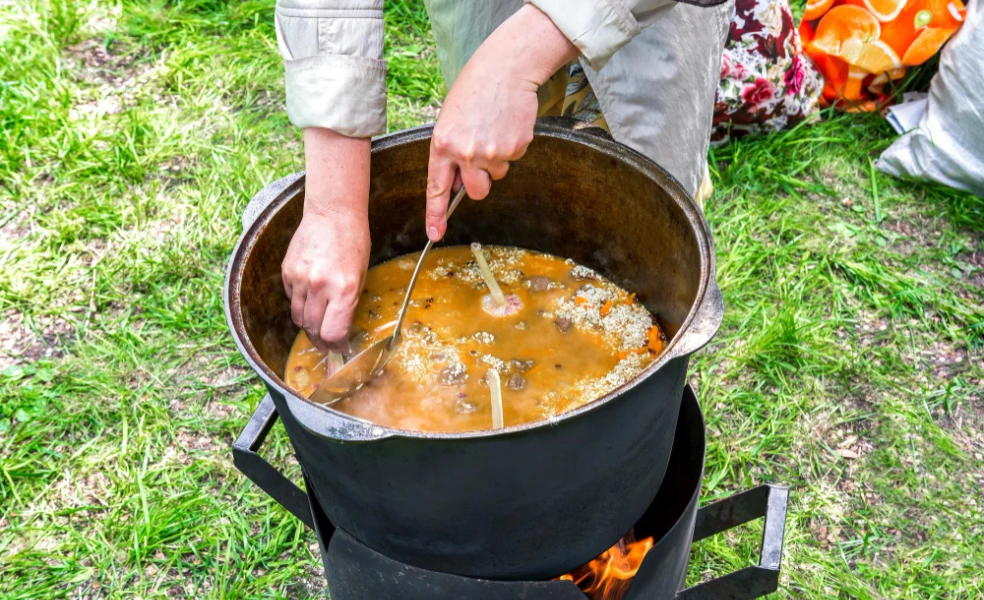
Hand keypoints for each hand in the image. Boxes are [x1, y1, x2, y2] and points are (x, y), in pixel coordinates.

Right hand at [282, 210, 368, 351]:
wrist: (333, 213)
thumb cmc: (353, 243)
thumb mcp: (360, 276)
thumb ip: (348, 304)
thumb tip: (339, 330)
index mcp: (344, 289)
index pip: (333, 332)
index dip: (336, 345)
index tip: (339, 349)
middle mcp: (320, 286)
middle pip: (313, 328)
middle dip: (320, 340)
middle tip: (326, 344)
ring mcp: (300, 278)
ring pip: (298, 317)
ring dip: (308, 325)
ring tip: (317, 326)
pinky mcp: (287, 271)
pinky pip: (292, 299)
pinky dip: (299, 304)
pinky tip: (310, 297)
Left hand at [425, 5, 577, 241]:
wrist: (506, 69)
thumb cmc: (475, 90)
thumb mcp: (449, 120)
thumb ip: (449, 153)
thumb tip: (453, 185)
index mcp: (443, 145)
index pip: (436, 188)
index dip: (436, 214)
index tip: (435, 233)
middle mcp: (466, 153)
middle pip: (475, 191)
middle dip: (479, 182)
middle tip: (481, 157)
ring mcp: (492, 153)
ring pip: (496, 176)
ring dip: (496, 161)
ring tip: (493, 130)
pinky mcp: (515, 149)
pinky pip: (512, 161)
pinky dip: (511, 147)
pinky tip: (506, 125)